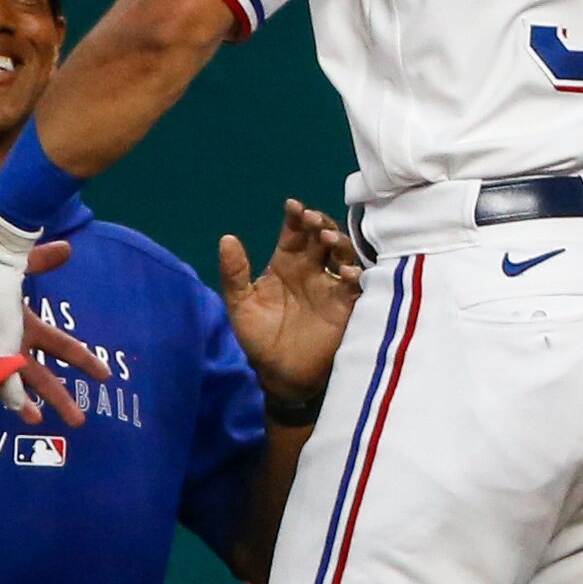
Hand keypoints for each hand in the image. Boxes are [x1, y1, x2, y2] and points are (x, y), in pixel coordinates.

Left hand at [0, 240, 109, 425]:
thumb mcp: (10, 268)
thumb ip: (38, 260)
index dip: (84, 360)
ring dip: (20, 401)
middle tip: (78, 420)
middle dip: (60, 397)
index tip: (105, 377)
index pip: (62, 346)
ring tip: (33, 417)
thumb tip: (68, 247)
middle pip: (41, 377)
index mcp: (26, 327)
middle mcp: (10, 347)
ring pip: (8, 385)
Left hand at [221, 201, 359, 404]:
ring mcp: (330, 285)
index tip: (293, 207)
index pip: (294, 231)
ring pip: (342, 253)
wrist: (278, 376)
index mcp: (286, 262)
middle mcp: (312, 268)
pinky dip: (355, 275)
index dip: (296, 216)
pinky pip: (356, 285)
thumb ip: (234, 273)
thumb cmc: (259, 338)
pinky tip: (346, 272)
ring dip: (338, 242)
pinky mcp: (346, 306)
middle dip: (320, 224)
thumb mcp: (241, 305)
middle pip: (321, 236)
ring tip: (327, 240)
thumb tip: (226, 238)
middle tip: (313, 221)